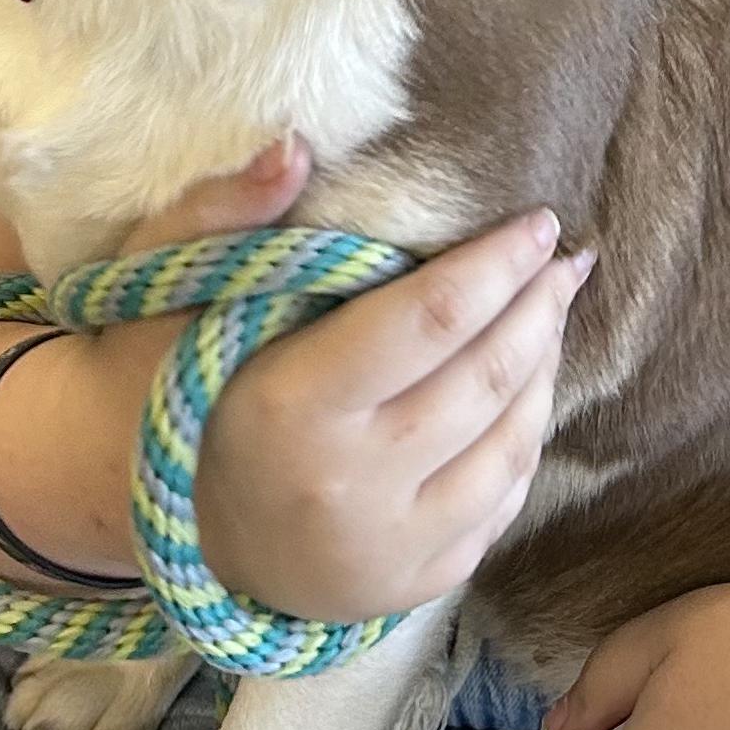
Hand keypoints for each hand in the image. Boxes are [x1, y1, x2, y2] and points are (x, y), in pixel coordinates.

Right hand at [130, 148, 592, 622]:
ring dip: (545, 363)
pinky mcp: (414, 584)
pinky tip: (527, 383)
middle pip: (484, 378)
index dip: (496, 263)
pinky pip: (502, 500)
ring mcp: (387, 547)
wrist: (165, 527)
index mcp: (291, 406)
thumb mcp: (171, 284)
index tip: (539, 220)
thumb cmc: (167, 383)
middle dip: (538, 305)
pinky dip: (526, 432)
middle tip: (564, 254)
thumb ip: (228, 210)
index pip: (428, 319)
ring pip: (510, 441)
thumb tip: (297, 145)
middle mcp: (349, 486)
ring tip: (551, 306)